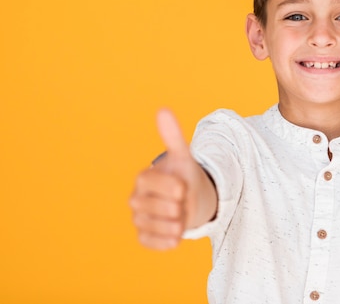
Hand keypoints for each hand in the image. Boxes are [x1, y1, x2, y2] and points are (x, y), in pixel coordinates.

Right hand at [129, 109, 214, 249]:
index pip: (148, 183)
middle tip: (185, 204)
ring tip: (184, 218)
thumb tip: (163, 109)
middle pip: (149, 207)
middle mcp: (136, 199)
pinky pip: (150, 242)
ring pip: (150, 226)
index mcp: (143, 178)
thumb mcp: (183, 156)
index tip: (183, 188)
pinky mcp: (145, 236)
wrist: (191, 199)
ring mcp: (140, 219)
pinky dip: (163, 242)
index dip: (167, 186)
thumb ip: (172, 136)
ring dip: (172, 225)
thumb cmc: (184, 176)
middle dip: (173, 207)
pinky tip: (177, 238)